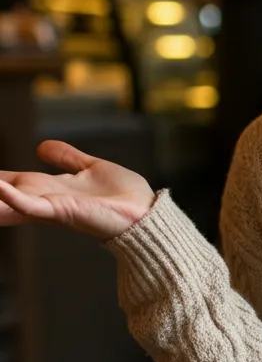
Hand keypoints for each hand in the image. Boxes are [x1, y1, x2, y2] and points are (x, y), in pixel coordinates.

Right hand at [0, 141, 155, 240]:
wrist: (146, 214)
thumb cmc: (122, 197)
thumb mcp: (89, 169)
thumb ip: (67, 159)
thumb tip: (41, 146)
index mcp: (48, 190)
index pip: (8, 183)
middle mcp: (43, 200)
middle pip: (0, 195)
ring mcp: (50, 207)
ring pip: (8, 200)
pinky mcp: (63, 211)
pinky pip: (32, 205)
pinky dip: (13, 197)